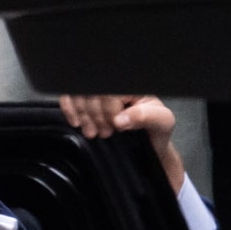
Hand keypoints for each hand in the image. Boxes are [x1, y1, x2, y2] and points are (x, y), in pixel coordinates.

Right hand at [58, 94, 184, 191]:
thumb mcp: (162, 123)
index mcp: (133, 85)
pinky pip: (69, 95)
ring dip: (82, 115)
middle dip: (95, 116)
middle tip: (104, 134)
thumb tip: (121, 119)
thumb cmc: (155, 131)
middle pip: (92, 91)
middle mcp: (115, 85)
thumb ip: (147, 117)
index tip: (115, 128)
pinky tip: (76, 122)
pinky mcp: (87, 99)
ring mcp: (99, 91)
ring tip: (91, 133)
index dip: (109, 111)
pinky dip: (69, 108)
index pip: (111, 90)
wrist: (147, 144)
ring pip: (79, 93)